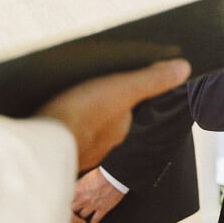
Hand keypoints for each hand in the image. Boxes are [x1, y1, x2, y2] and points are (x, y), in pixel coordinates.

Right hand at [37, 59, 190, 170]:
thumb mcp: (122, 89)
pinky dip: (58, 128)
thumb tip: (184, 69)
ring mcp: (76, 151)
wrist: (39, 145)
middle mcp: (102, 146)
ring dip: (77, 118)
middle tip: (87, 88)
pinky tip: (49, 118)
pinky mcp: (52, 153)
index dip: (122, 94)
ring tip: (67, 100)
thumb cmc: (82, 115)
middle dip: (98, 106)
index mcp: (120, 130)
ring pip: (81, 130)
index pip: (126, 110)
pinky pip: (59, 137)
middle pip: (104, 120)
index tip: (114, 82)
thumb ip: (152, 80)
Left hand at [71, 169, 124, 222]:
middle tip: (77, 209)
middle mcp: (83, 199)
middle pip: (73, 210)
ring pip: (82, 215)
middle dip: (75, 209)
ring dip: (84, 214)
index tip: (70, 204)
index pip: (66, 202)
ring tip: (86, 212)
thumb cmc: (101, 174)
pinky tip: (94, 220)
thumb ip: (77, 186)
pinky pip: (94, 221)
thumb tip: (73, 190)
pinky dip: (94, 221)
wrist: (114, 175)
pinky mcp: (102, 209)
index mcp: (77, 190)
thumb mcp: (85, 178)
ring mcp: (93, 205)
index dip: (67, 204)